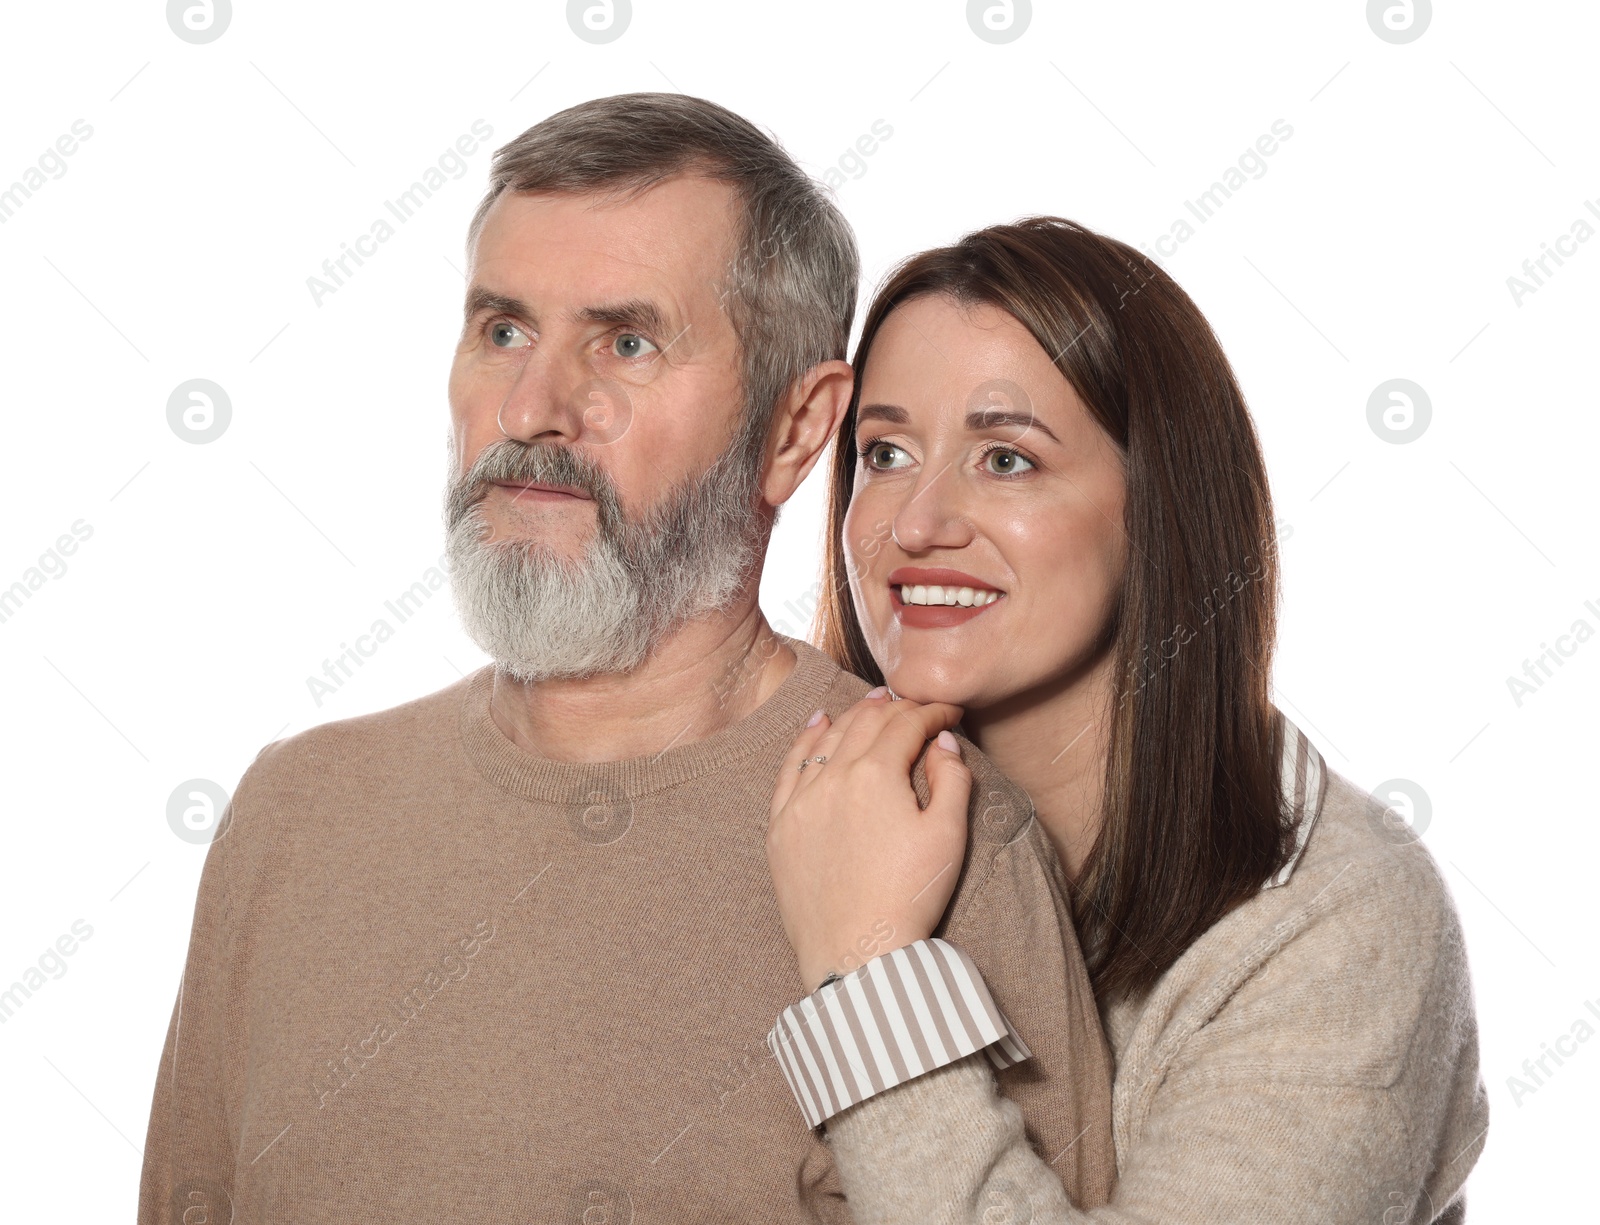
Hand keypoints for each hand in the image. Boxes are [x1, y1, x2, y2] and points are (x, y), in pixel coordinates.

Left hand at [766, 689, 971, 992]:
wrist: (857, 955)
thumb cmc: (908, 897)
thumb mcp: (948, 837)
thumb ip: (952, 779)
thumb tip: (943, 741)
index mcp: (876, 776)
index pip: (907, 725)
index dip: (934, 714)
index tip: (951, 715)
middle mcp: (833, 778)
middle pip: (866, 724)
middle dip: (895, 708)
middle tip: (915, 705)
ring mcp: (801, 801)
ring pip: (828, 739)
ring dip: (854, 716)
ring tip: (873, 702)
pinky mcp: (782, 826)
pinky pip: (791, 768)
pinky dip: (806, 740)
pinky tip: (818, 724)